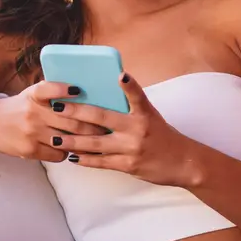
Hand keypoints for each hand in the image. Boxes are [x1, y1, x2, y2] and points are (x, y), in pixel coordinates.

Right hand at [0, 80, 106, 162]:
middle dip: (92, 126)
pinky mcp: (29, 150)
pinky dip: (67, 153)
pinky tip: (71, 149)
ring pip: (67, 140)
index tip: (79, 90)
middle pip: (70, 121)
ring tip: (97, 142)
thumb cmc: (17, 107)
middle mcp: (32, 113)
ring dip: (83, 142)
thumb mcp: (31, 94)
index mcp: (34, 95)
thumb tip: (82, 95)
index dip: (64, 90)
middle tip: (106, 128)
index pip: (49, 89)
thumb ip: (52, 93)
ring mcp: (31, 133)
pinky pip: (58, 155)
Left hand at [49, 73, 197, 187]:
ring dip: (73, 141)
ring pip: (96, 143)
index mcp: (144, 114)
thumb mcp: (151, 117)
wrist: (184, 163)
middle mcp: (138, 129)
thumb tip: (105, 97)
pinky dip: (85, 159)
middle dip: (77, 112)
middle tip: (57, 107)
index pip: (136, 95)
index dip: (129, 85)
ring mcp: (131, 148)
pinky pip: (102, 162)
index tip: (119, 75)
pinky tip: (71, 157)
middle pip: (102, 118)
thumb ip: (130, 108)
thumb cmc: (163, 136)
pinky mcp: (128, 165)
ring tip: (56, 137)